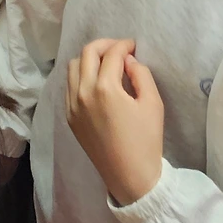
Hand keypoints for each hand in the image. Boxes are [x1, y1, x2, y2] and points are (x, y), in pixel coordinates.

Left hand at [66, 38, 164, 205]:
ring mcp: (72, 105)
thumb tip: (128, 60)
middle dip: (104, 45)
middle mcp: (83, 92)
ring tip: (106, 63)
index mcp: (105, 88)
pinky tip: (95, 81)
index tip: (133, 46)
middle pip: (87, 53)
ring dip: (89, 58)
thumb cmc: (146, 141)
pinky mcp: (70, 117)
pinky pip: (69, 86)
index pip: (111, 54)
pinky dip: (80, 75)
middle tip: (120, 49)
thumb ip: (141, 74)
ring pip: (73, 66)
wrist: (131, 177)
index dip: (124, 45)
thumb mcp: (153, 103)